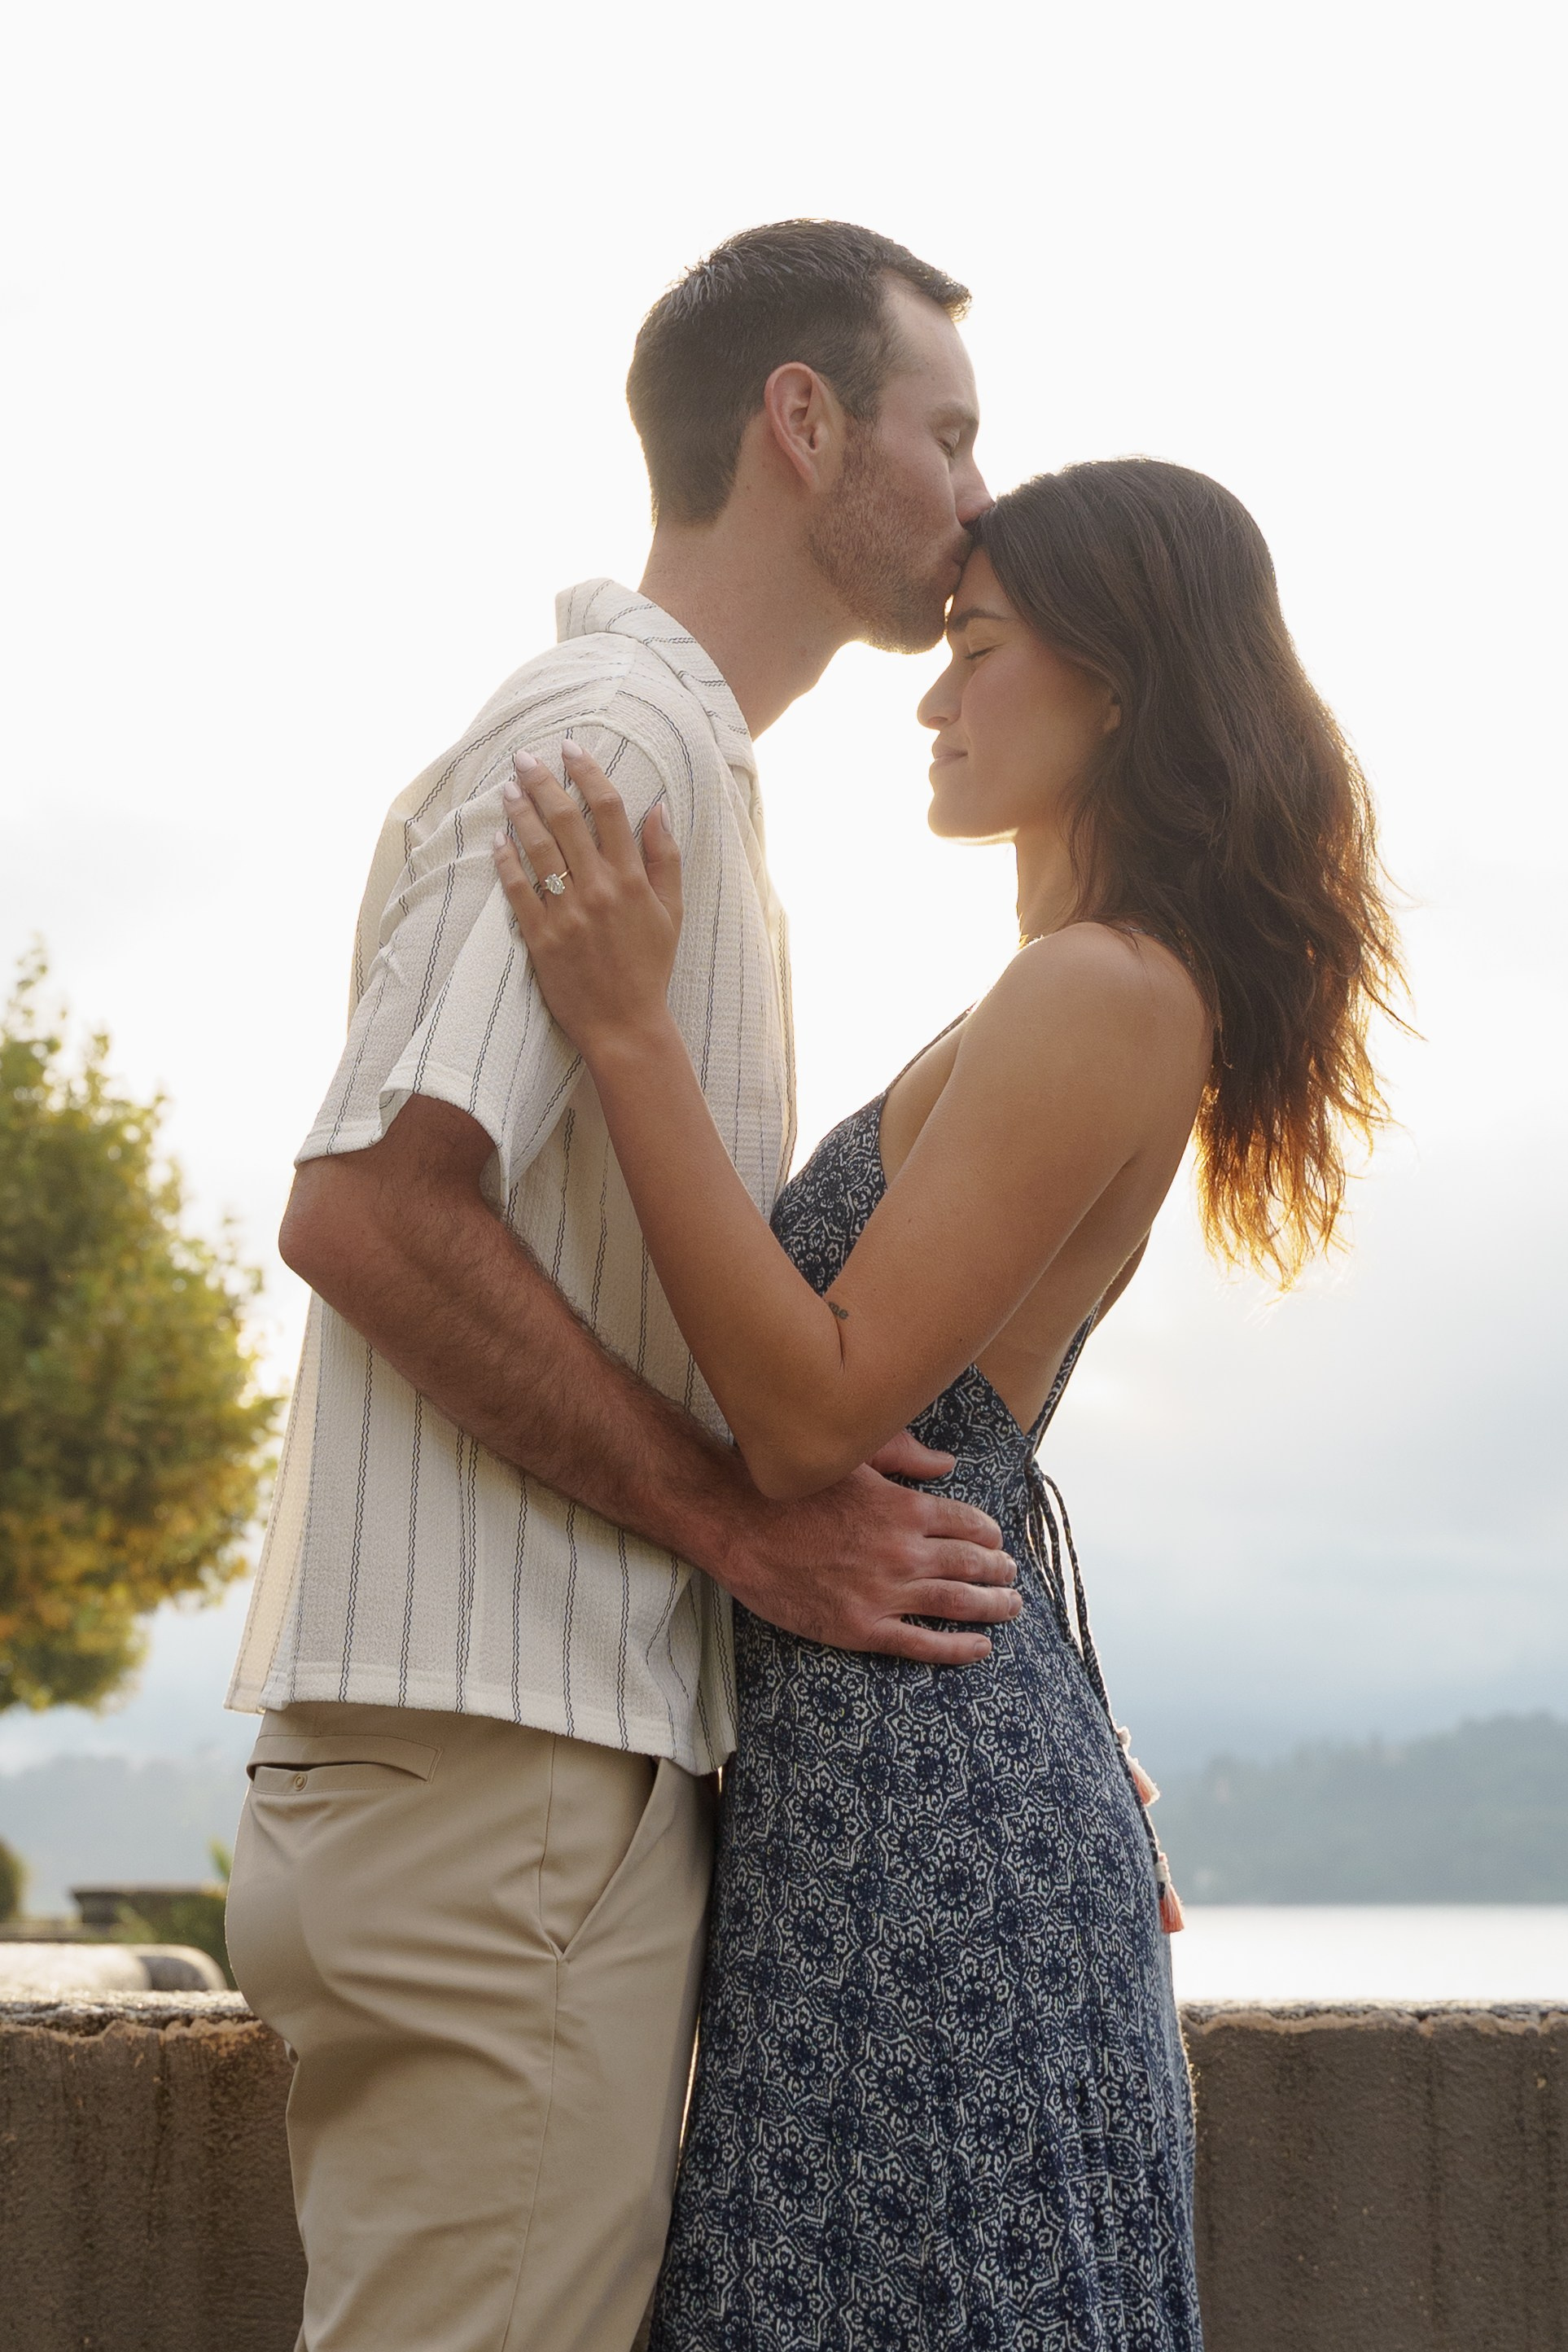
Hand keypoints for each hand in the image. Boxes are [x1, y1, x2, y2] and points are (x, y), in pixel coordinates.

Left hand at [494, 741, 682, 1056]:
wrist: (625, 1024)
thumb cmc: (649, 968)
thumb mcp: (671, 912)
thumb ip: (664, 858)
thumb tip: (658, 809)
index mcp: (631, 880)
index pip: (609, 810)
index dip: (588, 773)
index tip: (571, 749)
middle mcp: (598, 889)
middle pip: (566, 820)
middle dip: (544, 782)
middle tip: (525, 757)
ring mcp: (567, 913)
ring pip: (538, 849)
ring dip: (521, 813)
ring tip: (509, 788)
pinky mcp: (541, 938)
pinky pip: (517, 890)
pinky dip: (506, 861)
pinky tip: (497, 839)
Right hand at [705, 1440, 1022, 1666]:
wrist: (737, 1523)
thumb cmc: (791, 1487)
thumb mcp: (853, 1457)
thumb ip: (905, 1456)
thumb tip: (947, 1464)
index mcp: (905, 1509)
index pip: (969, 1524)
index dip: (989, 1534)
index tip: (996, 1540)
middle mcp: (904, 1553)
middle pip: (971, 1565)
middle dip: (999, 1571)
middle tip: (1011, 1575)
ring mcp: (884, 1594)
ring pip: (956, 1604)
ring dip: (992, 1606)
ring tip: (1010, 1607)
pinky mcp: (861, 1628)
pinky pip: (922, 1644)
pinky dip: (957, 1649)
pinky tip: (980, 1648)